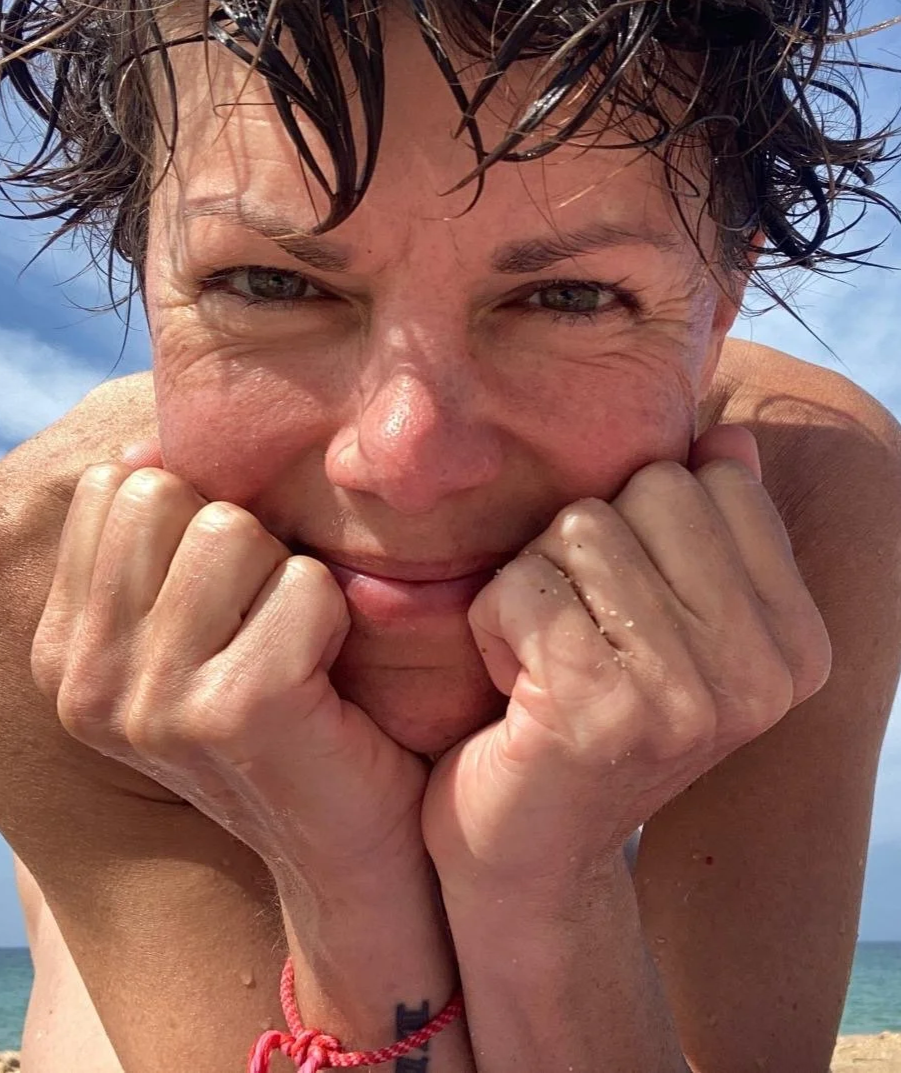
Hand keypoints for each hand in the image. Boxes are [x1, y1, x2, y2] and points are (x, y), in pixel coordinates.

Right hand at [31, 462, 429, 891]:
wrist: (344, 841)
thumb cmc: (286, 704)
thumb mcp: (194, 620)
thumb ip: (158, 539)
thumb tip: (147, 442)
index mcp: (66, 647)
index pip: (117, 486)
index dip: (198, 514)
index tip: (230, 595)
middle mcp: (86, 679)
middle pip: (166, 495)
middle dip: (241, 540)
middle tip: (267, 622)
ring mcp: (148, 702)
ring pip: (233, 532)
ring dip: (287, 579)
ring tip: (294, 651)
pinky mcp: (231, 712)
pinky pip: (304, 586)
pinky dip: (334, 618)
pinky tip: (324, 681)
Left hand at [422, 426, 831, 905]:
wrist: (530, 855)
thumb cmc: (588, 717)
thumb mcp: (667, 619)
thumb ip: (707, 529)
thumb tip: (725, 435)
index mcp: (793, 641)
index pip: (713, 481)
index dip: (641, 526)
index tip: (628, 614)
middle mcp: (761, 672)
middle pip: (651, 490)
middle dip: (588, 547)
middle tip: (581, 637)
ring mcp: (689, 695)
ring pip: (582, 528)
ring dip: (538, 586)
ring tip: (548, 664)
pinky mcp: (603, 710)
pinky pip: (525, 584)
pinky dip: (494, 624)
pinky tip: (515, 690)